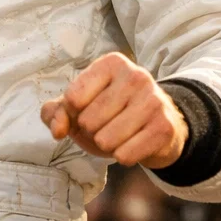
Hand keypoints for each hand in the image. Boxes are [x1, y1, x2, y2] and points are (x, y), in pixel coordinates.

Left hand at [41, 52, 187, 169]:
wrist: (159, 127)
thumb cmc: (112, 112)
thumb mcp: (80, 106)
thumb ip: (56, 112)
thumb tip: (58, 130)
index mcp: (111, 63)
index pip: (73, 98)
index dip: (72, 114)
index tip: (87, 110)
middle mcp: (135, 76)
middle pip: (88, 121)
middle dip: (90, 132)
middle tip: (106, 125)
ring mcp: (153, 100)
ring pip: (105, 140)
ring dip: (106, 145)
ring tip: (119, 135)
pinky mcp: (164, 127)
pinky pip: (124, 155)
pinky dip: (122, 157)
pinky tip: (133, 145)